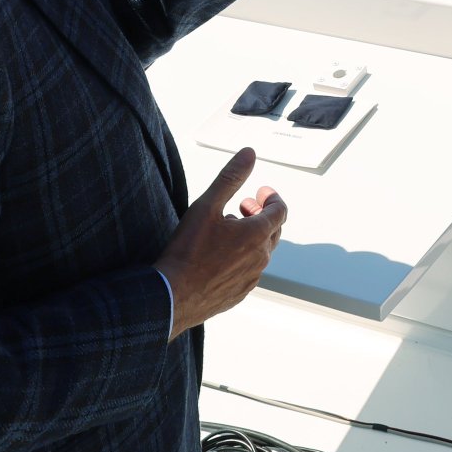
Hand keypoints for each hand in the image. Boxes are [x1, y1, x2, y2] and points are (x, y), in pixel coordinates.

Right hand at [155, 147, 286, 339]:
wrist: (171, 298)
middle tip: (244, 206)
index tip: (260, 191)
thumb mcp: (207, 206)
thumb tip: (249, 153)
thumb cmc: (187, 251)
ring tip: (228, 229)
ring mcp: (251, 279)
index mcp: (257, 235)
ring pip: (261, 252)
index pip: (280, 211)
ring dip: (251, 236)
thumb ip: (230, 178)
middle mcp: (261, 258)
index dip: (272, 197)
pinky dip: (242, 257)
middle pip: (273, 230)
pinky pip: (249, 271)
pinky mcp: (239, 294)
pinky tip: (221, 255)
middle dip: (261, 214)